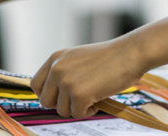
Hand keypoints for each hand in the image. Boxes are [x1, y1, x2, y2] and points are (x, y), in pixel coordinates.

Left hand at [31, 36, 146, 118]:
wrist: (130, 53)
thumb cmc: (110, 58)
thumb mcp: (78, 59)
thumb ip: (64, 72)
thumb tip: (54, 96)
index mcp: (55, 58)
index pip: (36, 85)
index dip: (48, 95)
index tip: (61, 97)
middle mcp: (57, 69)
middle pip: (45, 101)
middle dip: (62, 104)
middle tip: (80, 98)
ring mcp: (66, 81)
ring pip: (62, 110)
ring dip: (78, 108)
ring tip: (93, 95)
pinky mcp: (78, 94)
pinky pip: (77, 114)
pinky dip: (89, 111)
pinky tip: (99, 98)